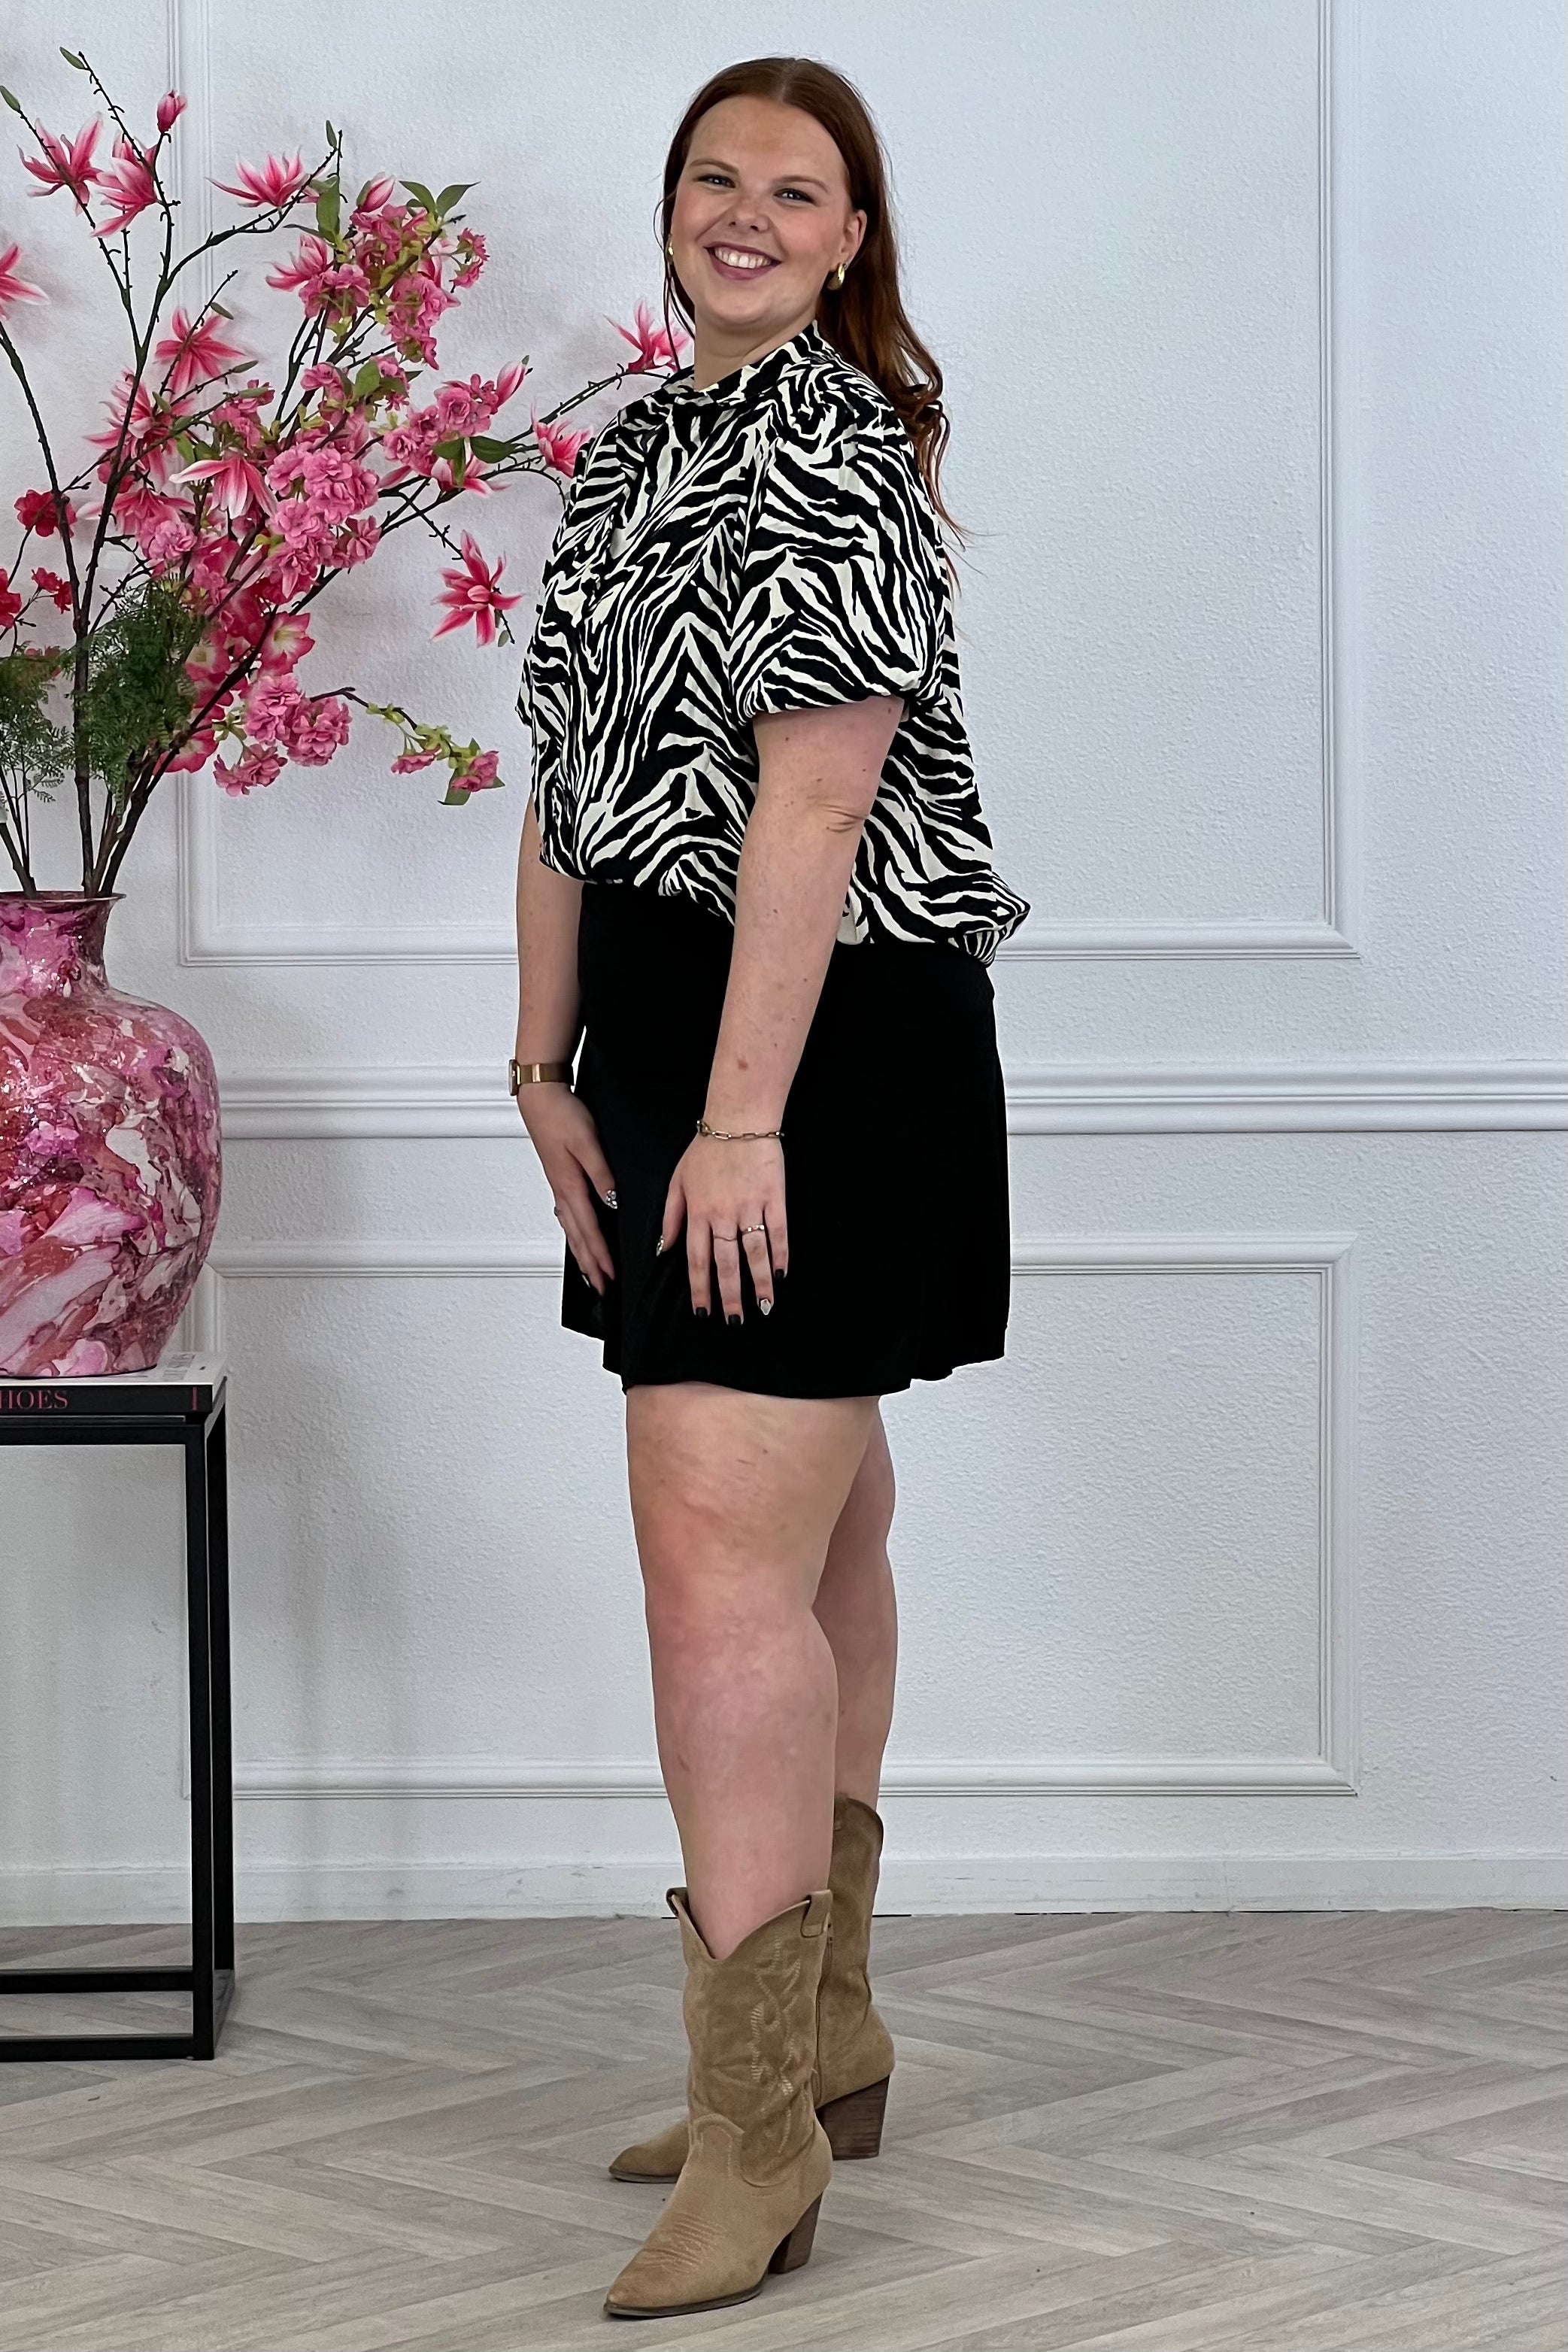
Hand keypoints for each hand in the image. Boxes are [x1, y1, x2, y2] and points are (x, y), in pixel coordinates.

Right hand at [516, 1084, 616, 1295]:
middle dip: (591, 1265)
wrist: (541, 1097)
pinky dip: (574, 1233)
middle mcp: (562, 1192)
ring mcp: (558, 1186)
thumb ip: (601, 1174)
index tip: (610, 1277)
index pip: (590, 1230)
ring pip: (571, 1229)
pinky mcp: (559, 1178)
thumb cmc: (562, 1115)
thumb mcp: (588, 1143)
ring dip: (581, 1253)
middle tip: (602, 1288)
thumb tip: (612, 1202)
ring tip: (590, 1273)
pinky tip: (576, 1235)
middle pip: (578, 1237)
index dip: (601, 1256)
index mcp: (570, 1186)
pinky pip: (567, 1215)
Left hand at [661, 1132, 786, 1321]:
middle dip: (729, 1296)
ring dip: (759, 1283)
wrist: (739, 1118)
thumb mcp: (678, 1180)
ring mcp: (751, 1207)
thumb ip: (671, 1216)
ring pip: (754, 1253)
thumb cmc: (707, 1148)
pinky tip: (782, 1274)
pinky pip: (779, 1231)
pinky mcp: (774, 1197)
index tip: (703, 1311)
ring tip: (764, 1307)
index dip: (700, 1288)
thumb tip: (664, 1248)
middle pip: (726, 1263)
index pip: (697, 1259)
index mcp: (698, 1212)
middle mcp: (723, 1214)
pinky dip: (781, 1254)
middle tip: (733, 1321)